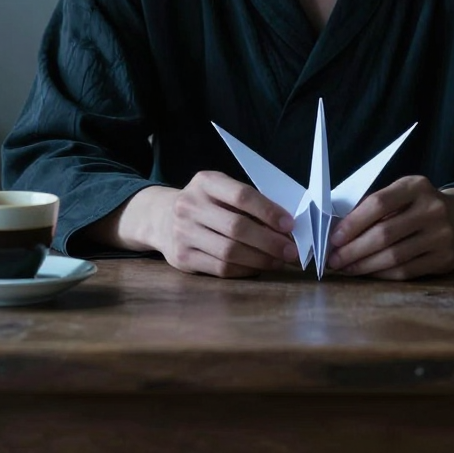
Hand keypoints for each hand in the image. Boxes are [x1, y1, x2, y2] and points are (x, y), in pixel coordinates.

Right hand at [144, 171, 296, 278]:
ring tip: (279, 261)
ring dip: (261, 259)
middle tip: (291, 251)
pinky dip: (245, 270)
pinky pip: (220, 268)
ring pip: (229, 252)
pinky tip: (258, 267)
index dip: (268, 211)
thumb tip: (286, 227)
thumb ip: (248, 203)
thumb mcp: (220, 190)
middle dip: (269, 242)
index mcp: (205, 182)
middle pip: (237, 227)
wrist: (161, 218)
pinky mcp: (182, 258)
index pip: (241, 195)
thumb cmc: (205, 203)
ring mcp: (183, 233)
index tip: (289, 225)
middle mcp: (190, 206)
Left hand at [326, 177, 453, 279]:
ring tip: (346, 268)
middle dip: (354, 250)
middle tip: (334, 260)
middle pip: (384, 234)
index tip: (334, 237)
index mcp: (416, 186)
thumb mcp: (403, 192)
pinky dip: (382, 274)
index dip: (353, 223)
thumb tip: (339, 230)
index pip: (378, 203)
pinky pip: (406, 271)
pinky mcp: (444, 259)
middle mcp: (432, 209)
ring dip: (364, 265)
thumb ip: (377, 206)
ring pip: (394, 257)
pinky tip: (368, 273)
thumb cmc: (420, 204)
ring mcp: (441, 235)